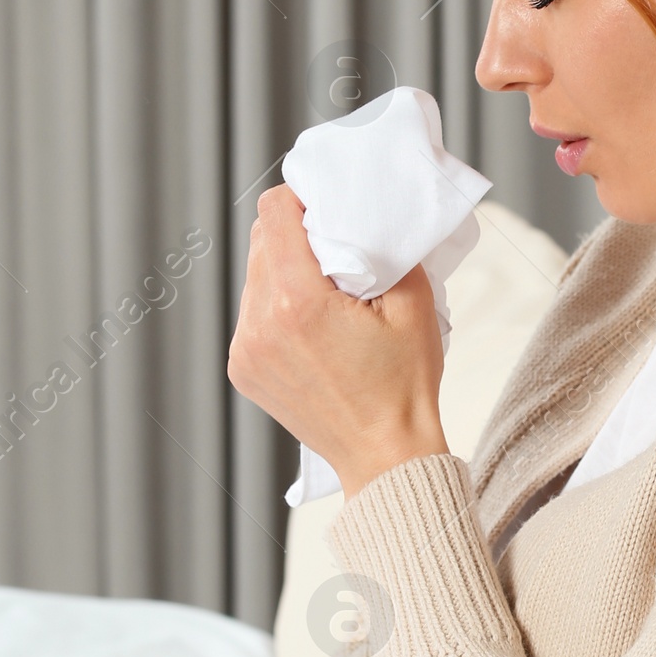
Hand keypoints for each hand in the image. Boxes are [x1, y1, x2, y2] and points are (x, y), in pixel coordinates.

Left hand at [227, 187, 447, 496]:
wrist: (387, 456)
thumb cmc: (404, 385)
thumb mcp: (413, 302)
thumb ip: (382, 247)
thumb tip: (360, 215)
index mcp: (297, 302)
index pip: (275, 214)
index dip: (302, 199)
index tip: (327, 208)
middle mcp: (260, 325)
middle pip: (262, 242)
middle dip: (297, 235)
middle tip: (337, 249)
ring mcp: (246, 350)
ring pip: (254, 277)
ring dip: (285, 271)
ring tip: (328, 293)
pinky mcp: (243, 370)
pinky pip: (253, 314)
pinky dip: (278, 306)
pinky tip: (313, 325)